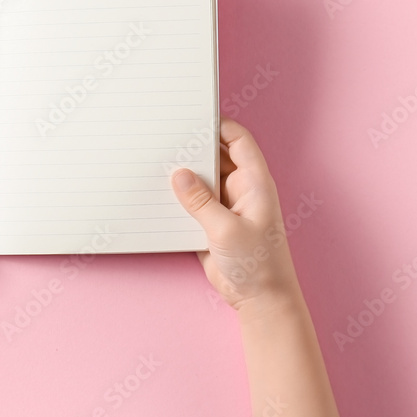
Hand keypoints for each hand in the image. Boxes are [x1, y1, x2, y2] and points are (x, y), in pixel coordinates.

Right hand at [170, 118, 301, 314]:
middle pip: (216, 157)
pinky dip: (178, 196)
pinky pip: (192, 202)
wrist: (259, 299)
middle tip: (168, 139)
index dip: (219, 126)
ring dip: (184, 174)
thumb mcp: (226, 229)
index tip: (193, 117)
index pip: (238, 141)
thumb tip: (178, 174)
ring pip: (202, 179)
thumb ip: (200, 201)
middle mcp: (240, 189)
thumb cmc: (258, 264)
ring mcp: (225, 206)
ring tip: (158, 162)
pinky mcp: (211, 223)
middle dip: (195, 148)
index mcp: (254, 183)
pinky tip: (159, 192)